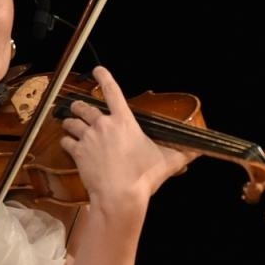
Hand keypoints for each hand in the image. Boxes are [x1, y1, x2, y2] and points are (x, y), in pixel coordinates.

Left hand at [59, 67, 197, 221]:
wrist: (120, 195)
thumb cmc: (144, 176)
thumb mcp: (167, 162)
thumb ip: (183, 153)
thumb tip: (199, 151)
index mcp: (124, 121)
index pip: (113, 91)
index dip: (104, 77)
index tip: (97, 70)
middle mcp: (103, 125)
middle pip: (84, 106)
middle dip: (79, 106)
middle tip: (78, 108)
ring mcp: (88, 138)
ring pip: (71, 122)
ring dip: (70, 123)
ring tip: (69, 125)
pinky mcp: (77, 152)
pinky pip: (66, 141)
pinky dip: (66, 141)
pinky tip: (67, 144)